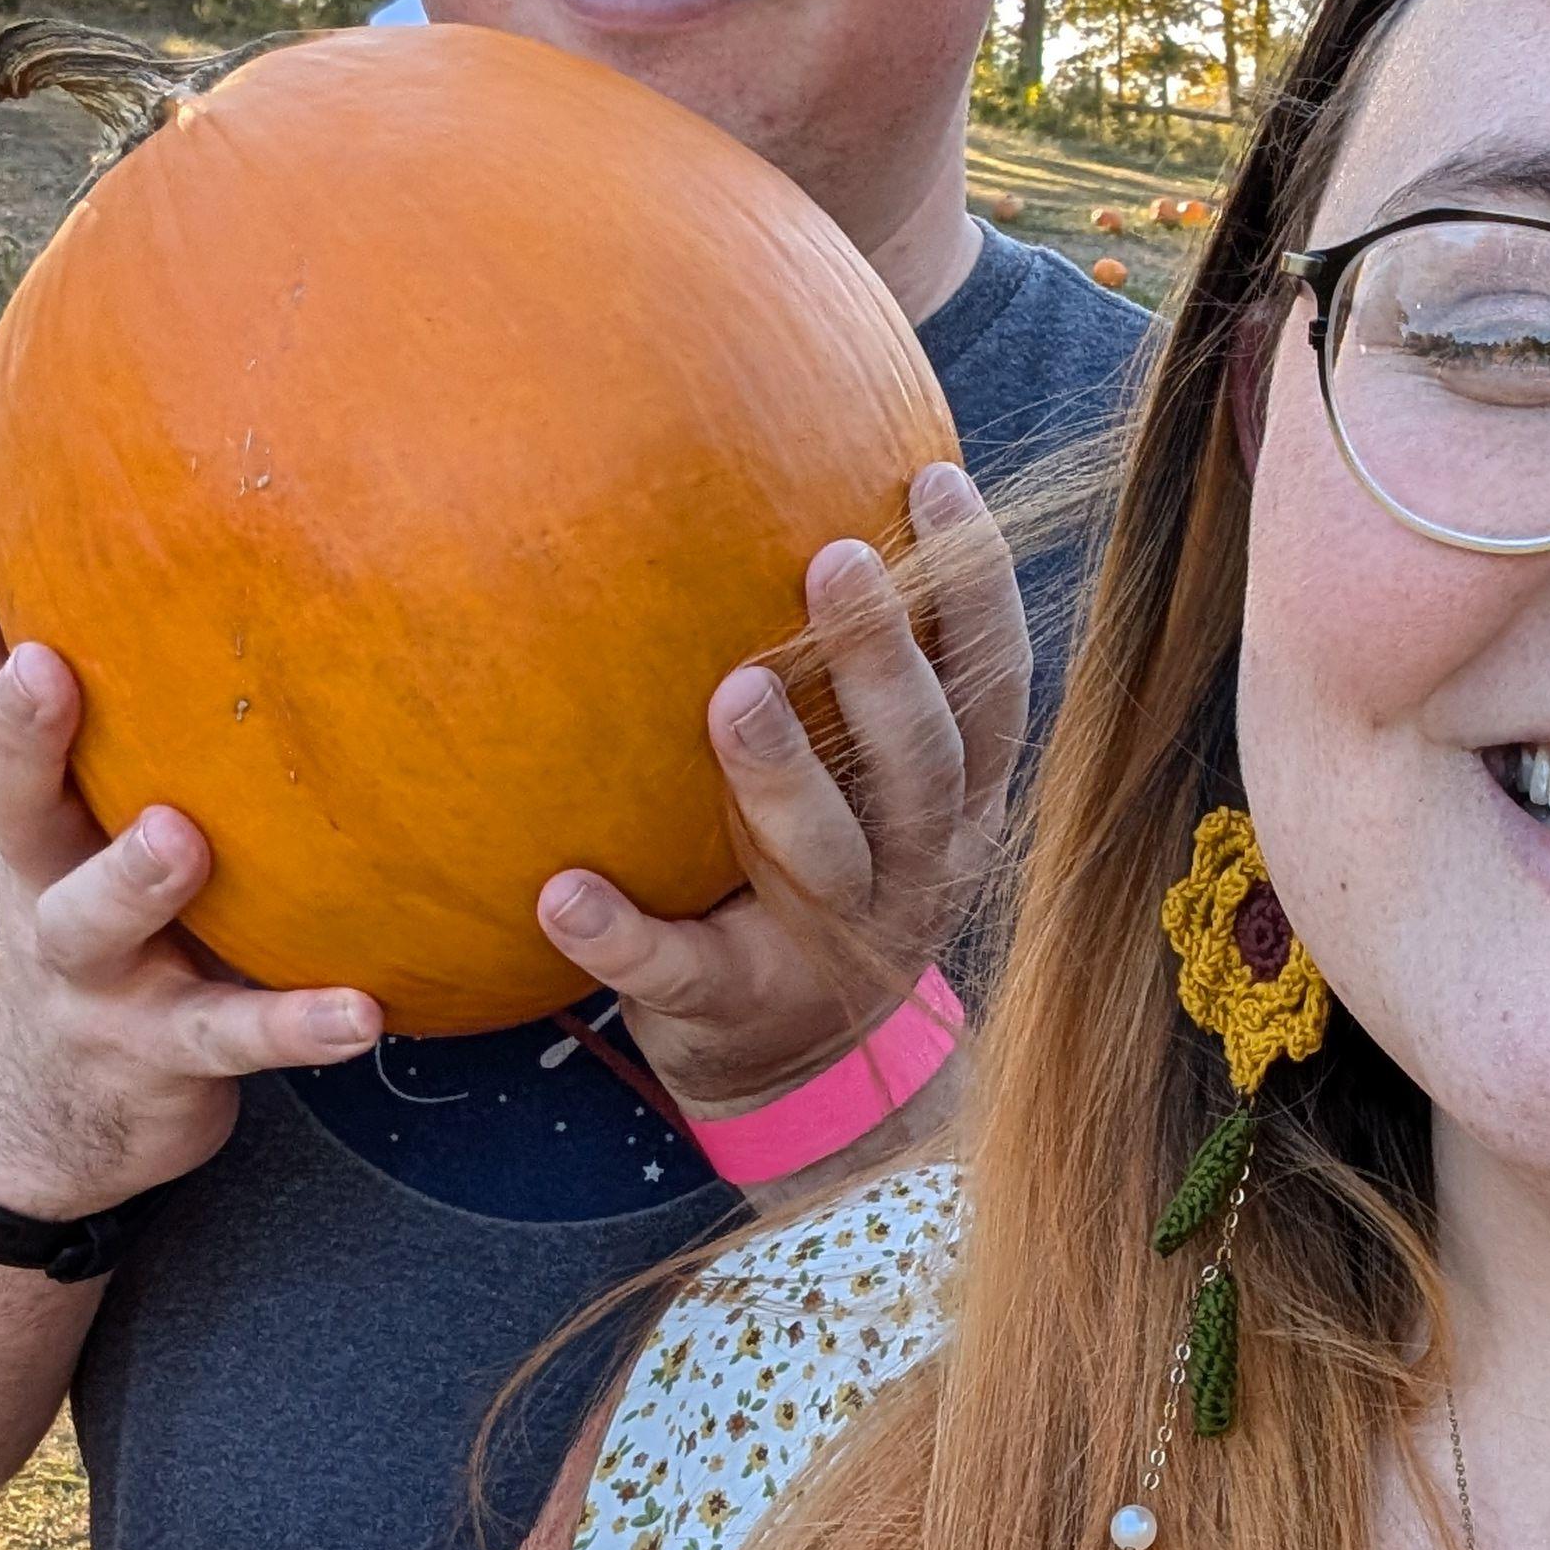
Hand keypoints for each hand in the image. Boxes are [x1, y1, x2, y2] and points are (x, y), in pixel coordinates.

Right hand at [0, 470, 381, 1221]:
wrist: (68, 1112)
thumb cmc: (118, 921)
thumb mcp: (103, 817)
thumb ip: (155, 715)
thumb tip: (233, 541)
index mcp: (40, 804)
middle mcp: (46, 875)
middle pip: (6, 791)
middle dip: (20, 729)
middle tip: (52, 668)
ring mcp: (96, 970)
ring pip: (97, 919)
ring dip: (136, 879)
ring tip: (182, 839)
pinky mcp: (166, 1052)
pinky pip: (235, 1036)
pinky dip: (294, 1025)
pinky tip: (362, 1015)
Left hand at [533, 463, 1031, 1125]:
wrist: (797, 1068)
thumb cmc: (819, 871)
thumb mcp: (869, 781)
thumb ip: (859, 673)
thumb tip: (814, 481)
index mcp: (952, 806)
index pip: (989, 690)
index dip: (976, 592)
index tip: (935, 482)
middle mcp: (911, 871)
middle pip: (917, 762)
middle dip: (881, 661)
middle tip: (834, 558)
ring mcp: (826, 945)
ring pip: (825, 858)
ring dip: (781, 777)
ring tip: (730, 694)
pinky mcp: (731, 1006)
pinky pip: (675, 971)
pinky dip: (620, 936)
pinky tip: (560, 892)